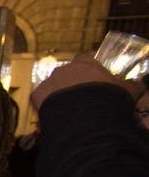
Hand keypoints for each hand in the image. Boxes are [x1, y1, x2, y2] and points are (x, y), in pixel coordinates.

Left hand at [30, 53, 145, 111]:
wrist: (87, 118)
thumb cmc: (110, 99)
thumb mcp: (128, 90)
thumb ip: (132, 84)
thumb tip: (138, 84)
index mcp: (84, 63)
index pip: (85, 58)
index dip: (89, 67)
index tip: (94, 77)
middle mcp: (63, 69)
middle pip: (66, 73)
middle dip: (73, 82)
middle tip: (82, 97)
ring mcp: (48, 82)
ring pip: (52, 86)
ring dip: (59, 94)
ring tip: (69, 109)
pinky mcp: (37, 96)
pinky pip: (40, 99)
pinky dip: (46, 105)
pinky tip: (56, 115)